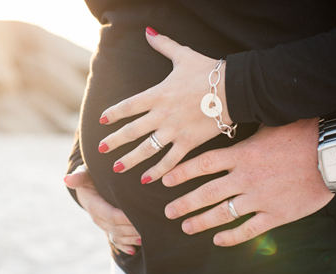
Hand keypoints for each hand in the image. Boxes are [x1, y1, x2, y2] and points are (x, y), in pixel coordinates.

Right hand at [65, 165, 141, 254]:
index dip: (124, 218)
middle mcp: (97, 218)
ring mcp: (103, 225)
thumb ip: (79, 176)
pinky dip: (124, 246)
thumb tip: (67, 179)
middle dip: (132, 229)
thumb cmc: (90, 175)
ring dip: (130, 238)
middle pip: (116, 227)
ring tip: (146, 236)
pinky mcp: (108, 228)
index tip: (138, 216)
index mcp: (93, 205)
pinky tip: (133, 250)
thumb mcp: (85, 173)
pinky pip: (115, 240)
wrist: (88, 185)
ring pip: (117, 236)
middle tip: (149, 226)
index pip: (109, 215)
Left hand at [97, 27, 231, 183]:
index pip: (128, 106)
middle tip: (101, 148)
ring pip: (148, 148)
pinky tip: (148, 180)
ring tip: (118, 168)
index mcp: (158, 94)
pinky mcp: (189, 142)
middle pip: (132, 131)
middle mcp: (162, 114)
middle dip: (115, 140)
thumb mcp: (183, 55)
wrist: (234, 88)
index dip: (114, 113)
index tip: (102, 121)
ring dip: (131, 159)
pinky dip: (159, 171)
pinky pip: (170, 160)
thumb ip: (163, 45)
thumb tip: (148, 31)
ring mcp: (175, 130)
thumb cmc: (208, 71)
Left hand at [162, 119, 333, 246]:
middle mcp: (245, 178)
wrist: (331, 153)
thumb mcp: (268, 126)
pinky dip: (232, 237)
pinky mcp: (276, 214)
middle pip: (206, 193)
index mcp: (241, 155)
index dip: (181, 173)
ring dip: (201, 222)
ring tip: (186, 227)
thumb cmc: (301, 134)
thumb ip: (245, 132)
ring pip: (223, 213)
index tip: (165, 180)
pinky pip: (249, 229)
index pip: (202, 165)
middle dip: (184, 203)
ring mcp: (259, 198)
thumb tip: (227, 120)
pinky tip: (218, 240)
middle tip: (168, 212)